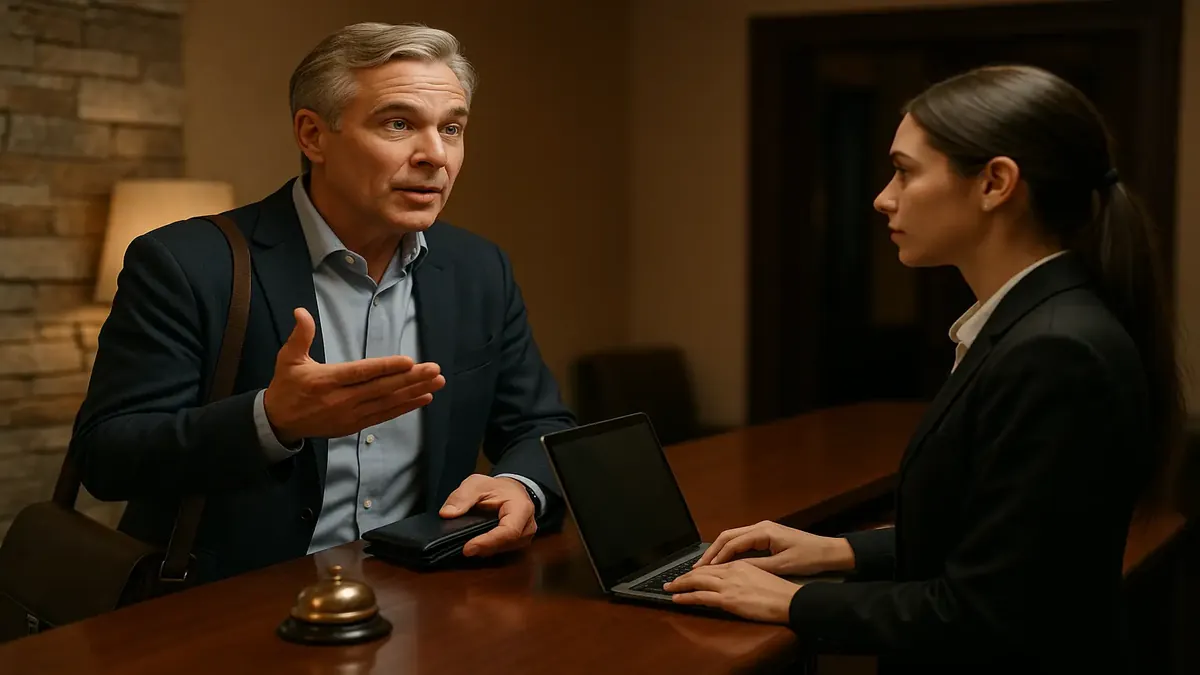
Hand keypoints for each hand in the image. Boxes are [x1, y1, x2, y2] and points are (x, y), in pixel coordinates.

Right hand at [263, 308, 445, 443]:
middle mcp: (341, 400)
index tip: (409, 361)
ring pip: (387, 403)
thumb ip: (300, 336)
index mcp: (326, 381)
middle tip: (435, 370)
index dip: (386, 368)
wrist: (279, 422)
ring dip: (414, 392)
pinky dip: (405, 408)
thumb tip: (301, 312)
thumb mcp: (288, 358)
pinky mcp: (355, 426)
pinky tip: (423, 398)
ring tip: (436, 382)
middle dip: (411, 379)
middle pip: (381, 388)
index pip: (361, 373)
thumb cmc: (286, 386)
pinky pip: (384, 416)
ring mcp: (350, 415)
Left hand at [439, 475, 536, 556]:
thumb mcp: (476, 484)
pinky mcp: (518, 544)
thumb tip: (446, 514)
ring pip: (503, 550)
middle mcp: (528, 527)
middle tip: (462, 547)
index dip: (488, 542)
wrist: (512, 491)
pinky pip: (503, 551)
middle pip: (505, 544)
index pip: (508, 531)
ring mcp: (525, 538)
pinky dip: (488, 550)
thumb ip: (462, 497)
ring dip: (485, 550)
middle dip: (483, 547)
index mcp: (521, 509)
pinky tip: (476, 546)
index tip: (467, 548)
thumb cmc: (496, 487)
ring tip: (468, 544)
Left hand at [664, 560, 800, 623]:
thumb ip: (745, 575)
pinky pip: (701, 596)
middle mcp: (731, 571)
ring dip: (680, 584)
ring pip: (697, 581)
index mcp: (740, 564)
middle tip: (672, 580)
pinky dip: (686, 596)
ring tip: (669, 587)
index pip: (712, 566)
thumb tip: (735, 581)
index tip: (689, 575)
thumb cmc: (780, 591)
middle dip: (684, 576)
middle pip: (701, 571)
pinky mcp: (728, 599)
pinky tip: (677, 598)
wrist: (789, 600)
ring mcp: (728, 585)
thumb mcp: (761, 576)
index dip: (698, 571)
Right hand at [694, 520, 854, 576]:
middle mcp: (760, 527)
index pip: (732, 542)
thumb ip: (757, 566)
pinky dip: (730, 551)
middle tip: (697, 566)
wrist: (829, 551)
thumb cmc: (809, 557)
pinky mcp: (766, 536)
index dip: (717, 557)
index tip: (705, 569)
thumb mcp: (782, 565)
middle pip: (728, 536)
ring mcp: (763, 530)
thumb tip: (734, 570)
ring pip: (733, 538)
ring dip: (719, 551)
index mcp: (763, 531)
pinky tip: (724, 562)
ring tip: (706, 565)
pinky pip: (742, 542)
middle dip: (712, 551)